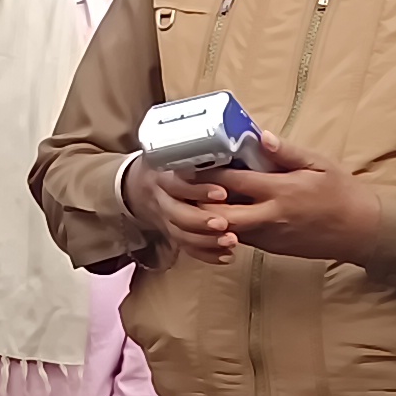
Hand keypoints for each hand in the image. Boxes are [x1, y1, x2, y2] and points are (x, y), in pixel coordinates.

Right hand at [122, 158, 241, 263]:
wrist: (141, 186)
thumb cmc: (173, 164)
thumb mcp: (179, 150)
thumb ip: (205, 150)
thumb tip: (254, 139)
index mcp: (164, 173)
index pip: (178, 183)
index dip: (198, 190)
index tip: (222, 193)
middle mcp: (161, 198)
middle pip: (177, 213)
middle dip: (202, 221)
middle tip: (225, 224)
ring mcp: (165, 219)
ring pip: (181, 235)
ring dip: (207, 241)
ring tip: (232, 241)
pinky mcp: (171, 235)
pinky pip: (186, 249)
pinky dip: (206, 255)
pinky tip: (227, 256)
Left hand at [208, 135, 384, 262]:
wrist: (361, 230)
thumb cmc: (342, 192)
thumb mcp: (319, 164)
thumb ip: (287, 152)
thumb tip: (261, 136)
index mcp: (281, 191)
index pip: (233, 182)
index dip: (208, 174)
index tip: (193, 163)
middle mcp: (270, 216)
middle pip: (218, 216)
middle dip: (198, 203)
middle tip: (187, 188)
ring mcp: (269, 237)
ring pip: (225, 231)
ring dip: (208, 218)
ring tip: (196, 199)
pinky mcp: (271, 249)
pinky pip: (240, 238)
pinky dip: (225, 227)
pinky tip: (220, 212)